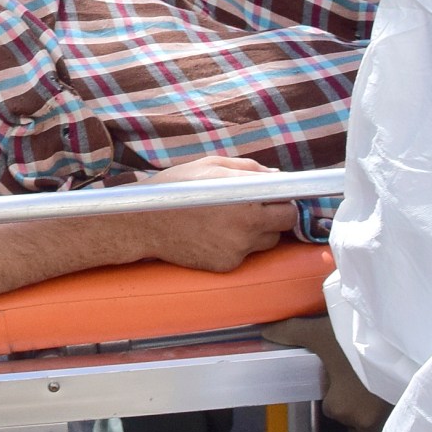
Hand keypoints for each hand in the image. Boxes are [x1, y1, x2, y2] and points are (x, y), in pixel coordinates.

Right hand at [135, 156, 304, 270]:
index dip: (285, 198)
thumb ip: (249, 168)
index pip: (288, 204)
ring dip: (259, 230)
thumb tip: (276, 175)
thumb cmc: (174, 188)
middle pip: (284, 224)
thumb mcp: (210, 165)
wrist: (142, 223)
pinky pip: (246, 254)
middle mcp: (246, 228)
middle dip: (276, 214)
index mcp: (246, 199)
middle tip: (256, 205)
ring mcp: (237, 250)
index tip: (280, 195)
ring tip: (231, 218)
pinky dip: (238, 244)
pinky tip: (216, 232)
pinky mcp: (226, 265)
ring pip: (267, 241)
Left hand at [260, 315, 394, 431]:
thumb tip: (265, 333)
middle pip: (355, 419)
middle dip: (356, 401)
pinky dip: (394, 401)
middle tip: (360, 373)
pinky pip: (396, 413)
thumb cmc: (355, 342)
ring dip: (375, 404)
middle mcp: (365, 421)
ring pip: (376, 420)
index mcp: (340, 408)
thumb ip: (292, 333)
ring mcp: (389, 417)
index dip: (336, 391)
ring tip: (378, 375)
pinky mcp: (408, 408)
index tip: (342, 373)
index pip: (332, 409)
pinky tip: (394, 379)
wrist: (401, 340)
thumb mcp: (320, 333)